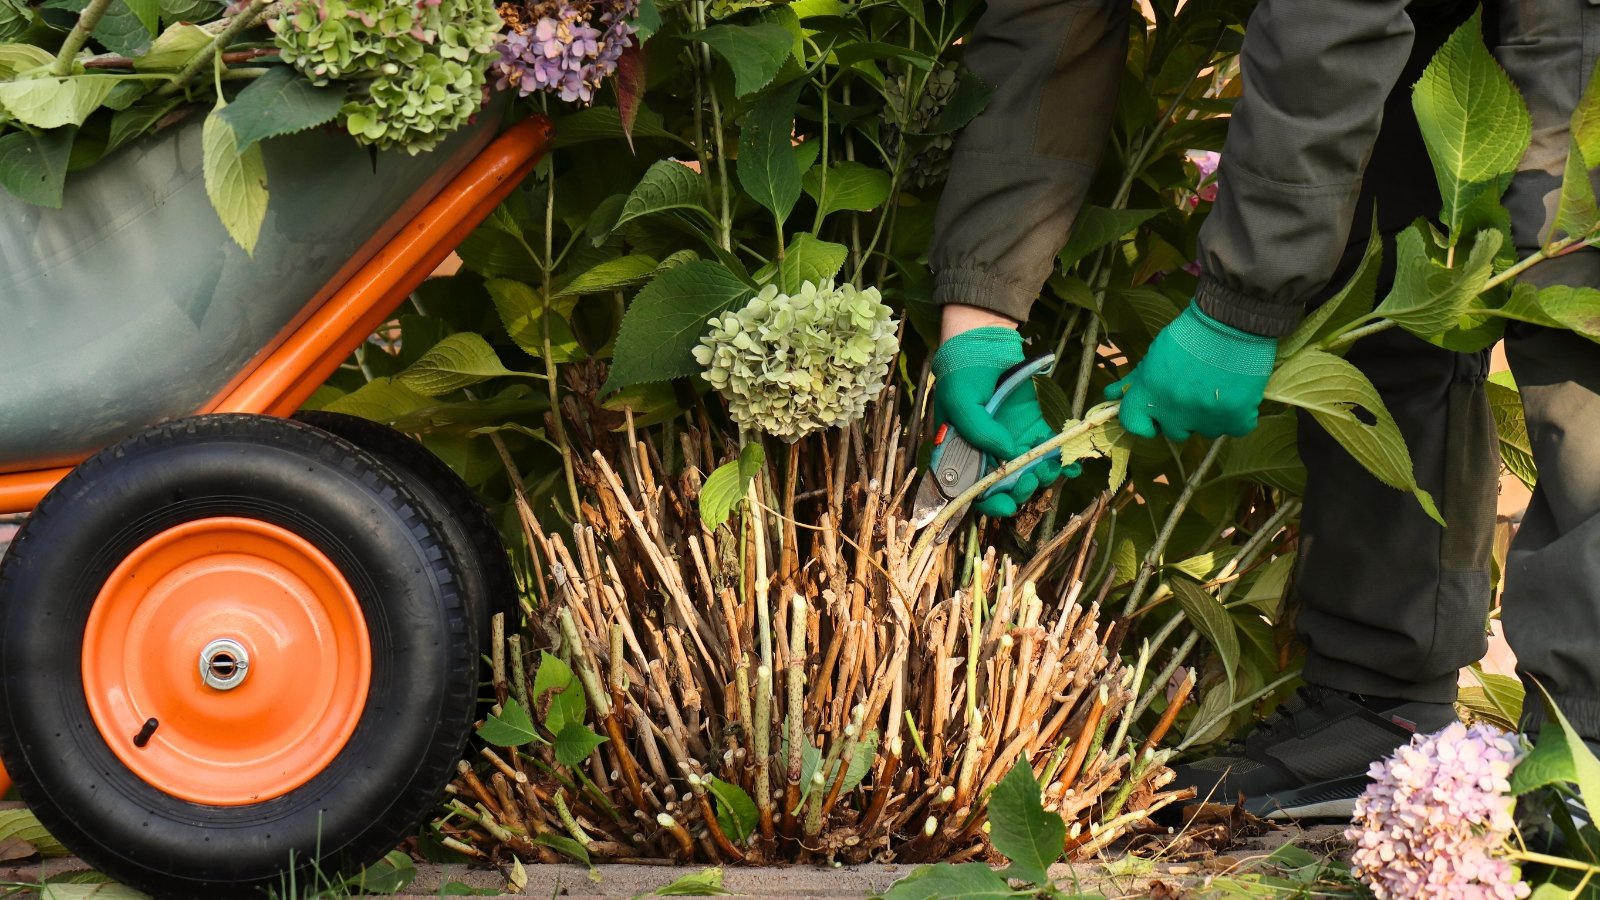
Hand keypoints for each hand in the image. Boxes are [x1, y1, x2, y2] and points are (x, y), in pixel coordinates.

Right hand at [932, 323, 1078, 517]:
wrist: (984, 342)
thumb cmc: (962, 374)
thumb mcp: (961, 403)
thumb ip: (980, 432)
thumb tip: (1009, 456)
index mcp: (962, 454)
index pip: (972, 489)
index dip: (989, 503)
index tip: (1006, 505)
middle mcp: (987, 453)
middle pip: (1004, 486)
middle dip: (1020, 491)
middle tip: (1030, 481)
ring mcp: (1012, 442)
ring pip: (1029, 473)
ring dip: (1041, 478)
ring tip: (1050, 470)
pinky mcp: (1034, 429)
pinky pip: (1048, 452)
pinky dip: (1061, 462)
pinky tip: (1070, 466)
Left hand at [1104, 301, 1277, 440]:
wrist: (1232, 320)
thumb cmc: (1191, 334)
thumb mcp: (1155, 354)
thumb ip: (1135, 379)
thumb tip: (1110, 395)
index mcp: (1149, 394)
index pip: (1133, 424)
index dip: (1143, 422)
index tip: (1154, 416)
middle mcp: (1174, 412)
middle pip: (1174, 431)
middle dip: (1181, 417)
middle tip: (1194, 392)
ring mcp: (1205, 418)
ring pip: (1205, 430)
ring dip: (1209, 416)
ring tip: (1219, 387)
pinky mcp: (1235, 419)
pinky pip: (1235, 428)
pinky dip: (1237, 416)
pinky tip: (1238, 394)